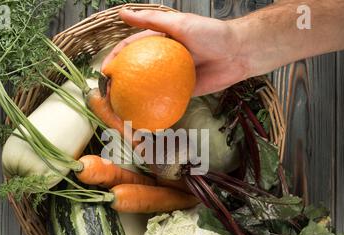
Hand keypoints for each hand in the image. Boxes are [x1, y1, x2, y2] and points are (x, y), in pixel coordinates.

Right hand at [102, 9, 249, 96]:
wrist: (238, 53)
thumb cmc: (211, 33)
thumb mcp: (179, 23)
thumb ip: (151, 20)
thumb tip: (123, 13)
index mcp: (161, 41)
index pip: (132, 49)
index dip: (116, 58)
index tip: (105, 70)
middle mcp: (164, 59)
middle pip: (137, 70)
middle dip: (122, 82)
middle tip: (109, 94)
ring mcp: (173, 76)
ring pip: (150, 87)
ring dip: (135, 97)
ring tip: (121, 108)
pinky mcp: (184, 90)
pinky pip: (167, 98)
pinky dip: (156, 105)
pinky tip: (144, 114)